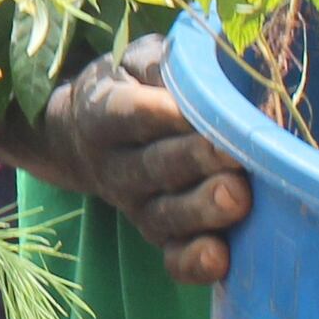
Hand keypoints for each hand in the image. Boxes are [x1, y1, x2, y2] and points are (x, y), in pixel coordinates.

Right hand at [42, 53, 249, 287]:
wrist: (82, 135)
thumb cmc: (130, 86)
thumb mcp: (135, 58)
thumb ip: (164, 60)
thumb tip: (211, 55)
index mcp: (103, 113)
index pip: (129, 113)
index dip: (160, 113)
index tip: (196, 110)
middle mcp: (115, 165)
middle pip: (153, 167)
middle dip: (194, 162)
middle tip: (231, 155)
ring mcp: (136, 206)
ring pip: (166, 215)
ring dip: (202, 210)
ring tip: (236, 198)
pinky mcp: (159, 236)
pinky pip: (171, 258)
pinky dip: (194, 263)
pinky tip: (222, 259)